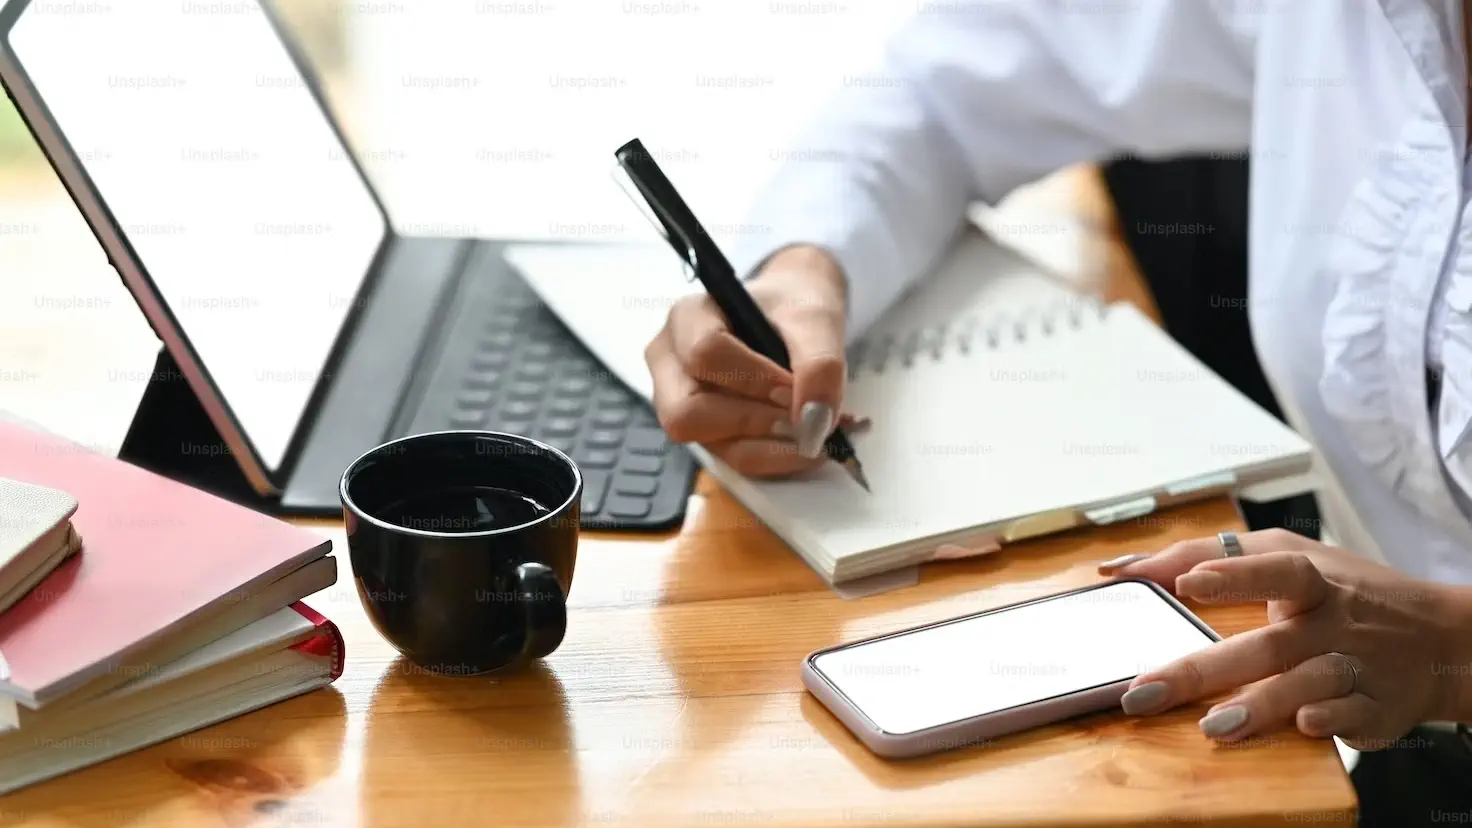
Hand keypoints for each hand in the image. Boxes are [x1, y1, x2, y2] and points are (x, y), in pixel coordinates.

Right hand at [644, 244, 861, 476]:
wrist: (797, 319)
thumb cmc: (794, 309)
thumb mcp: (816, 322)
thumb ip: (820, 365)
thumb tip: (815, 421)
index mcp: (686, 320)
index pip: (704, 354)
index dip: (753, 379)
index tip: (794, 386)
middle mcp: (671, 366)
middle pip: (687, 412)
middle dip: (752, 421)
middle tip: (803, 417)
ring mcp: (682, 405)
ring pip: (711, 444)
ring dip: (770, 446)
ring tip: (816, 431)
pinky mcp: (707, 434)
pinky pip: (734, 459)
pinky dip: (777, 457)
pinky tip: (809, 442)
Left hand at [1097, 528, 1471, 750]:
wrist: (1440, 640)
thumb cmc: (1341, 593)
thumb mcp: (1286, 556)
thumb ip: (1209, 556)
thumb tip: (1128, 568)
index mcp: (1311, 581)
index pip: (1275, 570)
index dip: (1233, 576)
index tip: (1186, 582)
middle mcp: (1330, 624)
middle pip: (1266, 645)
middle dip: (1202, 670)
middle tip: (1143, 691)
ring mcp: (1354, 668)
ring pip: (1305, 685)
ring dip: (1259, 705)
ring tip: (1211, 725)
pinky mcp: (1375, 709)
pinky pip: (1349, 717)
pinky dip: (1328, 720)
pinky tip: (1302, 725)